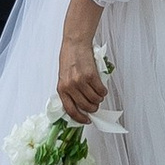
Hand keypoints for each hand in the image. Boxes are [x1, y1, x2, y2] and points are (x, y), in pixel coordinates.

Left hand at [58, 6, 107, 121]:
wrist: (75, 44)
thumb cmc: (69, 59)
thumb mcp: (64, 77)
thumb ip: (69, 91)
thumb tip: (79, 106)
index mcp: (61, 89)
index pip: (70, 110)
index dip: (80, 118)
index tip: (86, 120)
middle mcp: (70, 87)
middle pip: (85, 106)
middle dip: (93, 108)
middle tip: (95, 105)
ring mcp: (81, 81)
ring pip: (94, 100)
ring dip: (99, 99)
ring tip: (98, 95)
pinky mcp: (91, 75)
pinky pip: (101, 90)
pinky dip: (103, 91)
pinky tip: (102, 88)